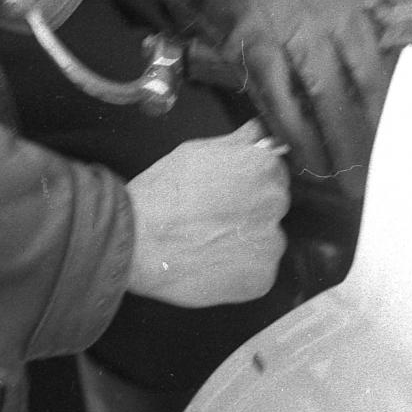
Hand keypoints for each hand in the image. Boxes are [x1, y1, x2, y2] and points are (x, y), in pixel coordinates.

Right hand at [124, 122, 289, 306]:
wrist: (136, 240)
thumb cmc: (161, 193)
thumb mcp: (196, 151)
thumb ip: (236, 142)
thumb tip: (257, 132)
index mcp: (264, 167)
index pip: (273, 171)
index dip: (250, 181)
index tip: (232, 191)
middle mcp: (275, 203)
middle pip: (273, 205)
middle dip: (251, 210)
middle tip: (217, 218)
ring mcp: (270, 244)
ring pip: (267, 241)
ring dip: (247, 242)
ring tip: (211, 244)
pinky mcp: (260, 279)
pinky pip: (259, 272)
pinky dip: (241, 271)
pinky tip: (214, 264)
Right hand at [150, 0, 391, 182]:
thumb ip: (387, 4)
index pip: (386, 55)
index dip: (398, 99)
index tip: (410, 135)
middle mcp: (327, 15)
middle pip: (360, 82)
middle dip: (374, 129)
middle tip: (385, 170)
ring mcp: (288, 32)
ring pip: (321, 96)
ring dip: (336, 141)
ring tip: (349, 179)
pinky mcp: (252, 48)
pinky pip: (277, 99)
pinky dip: (294, 132)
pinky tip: (307, 159)